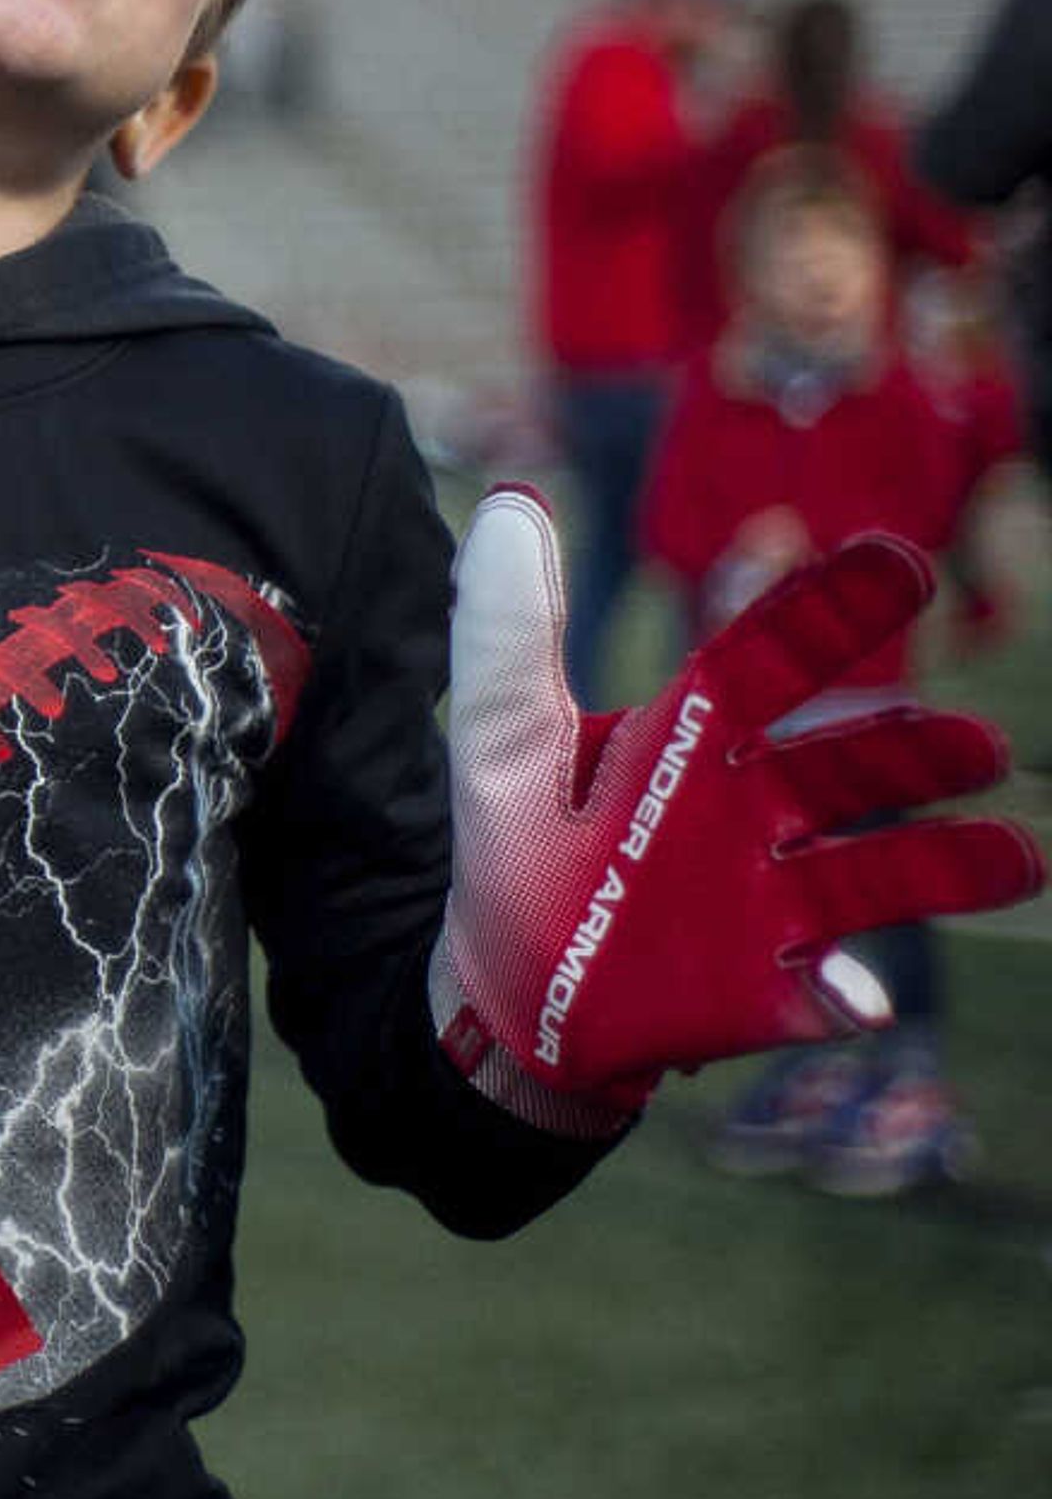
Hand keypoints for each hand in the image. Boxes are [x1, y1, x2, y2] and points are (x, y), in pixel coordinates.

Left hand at [430, 488, 1039, 1134]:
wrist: (508, 984)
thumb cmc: (521, 847)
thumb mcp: (499, 739)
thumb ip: (504, 631)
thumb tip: (511, 501)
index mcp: (697, 735)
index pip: (770, 658)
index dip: (828, 612)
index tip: (898, 563)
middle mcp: (755, 811)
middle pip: (849, 769)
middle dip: (915, 754)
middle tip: (975, 745)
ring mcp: (770, 903)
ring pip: (875, 878)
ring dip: (943, 865)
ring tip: (1015, 856)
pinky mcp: (762, 992)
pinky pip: (819, 997)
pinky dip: (842, 994)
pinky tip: (856, 998)